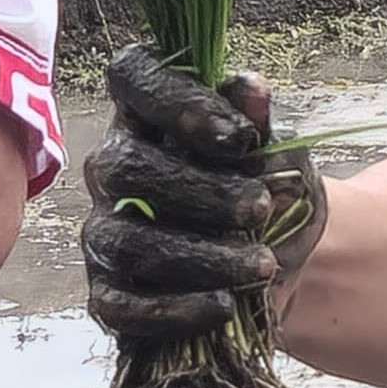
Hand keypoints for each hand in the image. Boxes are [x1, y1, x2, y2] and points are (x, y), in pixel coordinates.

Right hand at [82, 49, 320, 342]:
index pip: (133, 78)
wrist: (284, 260)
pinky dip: (173, 309)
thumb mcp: (279, 152)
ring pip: (127, 241)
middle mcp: (112, 165)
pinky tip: (222, 306)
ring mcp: (103, 230)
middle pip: (126, 169)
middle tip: (261, 208)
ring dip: (200, 256)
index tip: (239, 137)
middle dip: (201, 192)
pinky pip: (119, 304)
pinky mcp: (107, 291)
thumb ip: (259, 122)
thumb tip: (249, 88)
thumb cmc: (269, 188)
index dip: (176, 100)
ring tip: (261, 265)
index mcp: (147, 113)